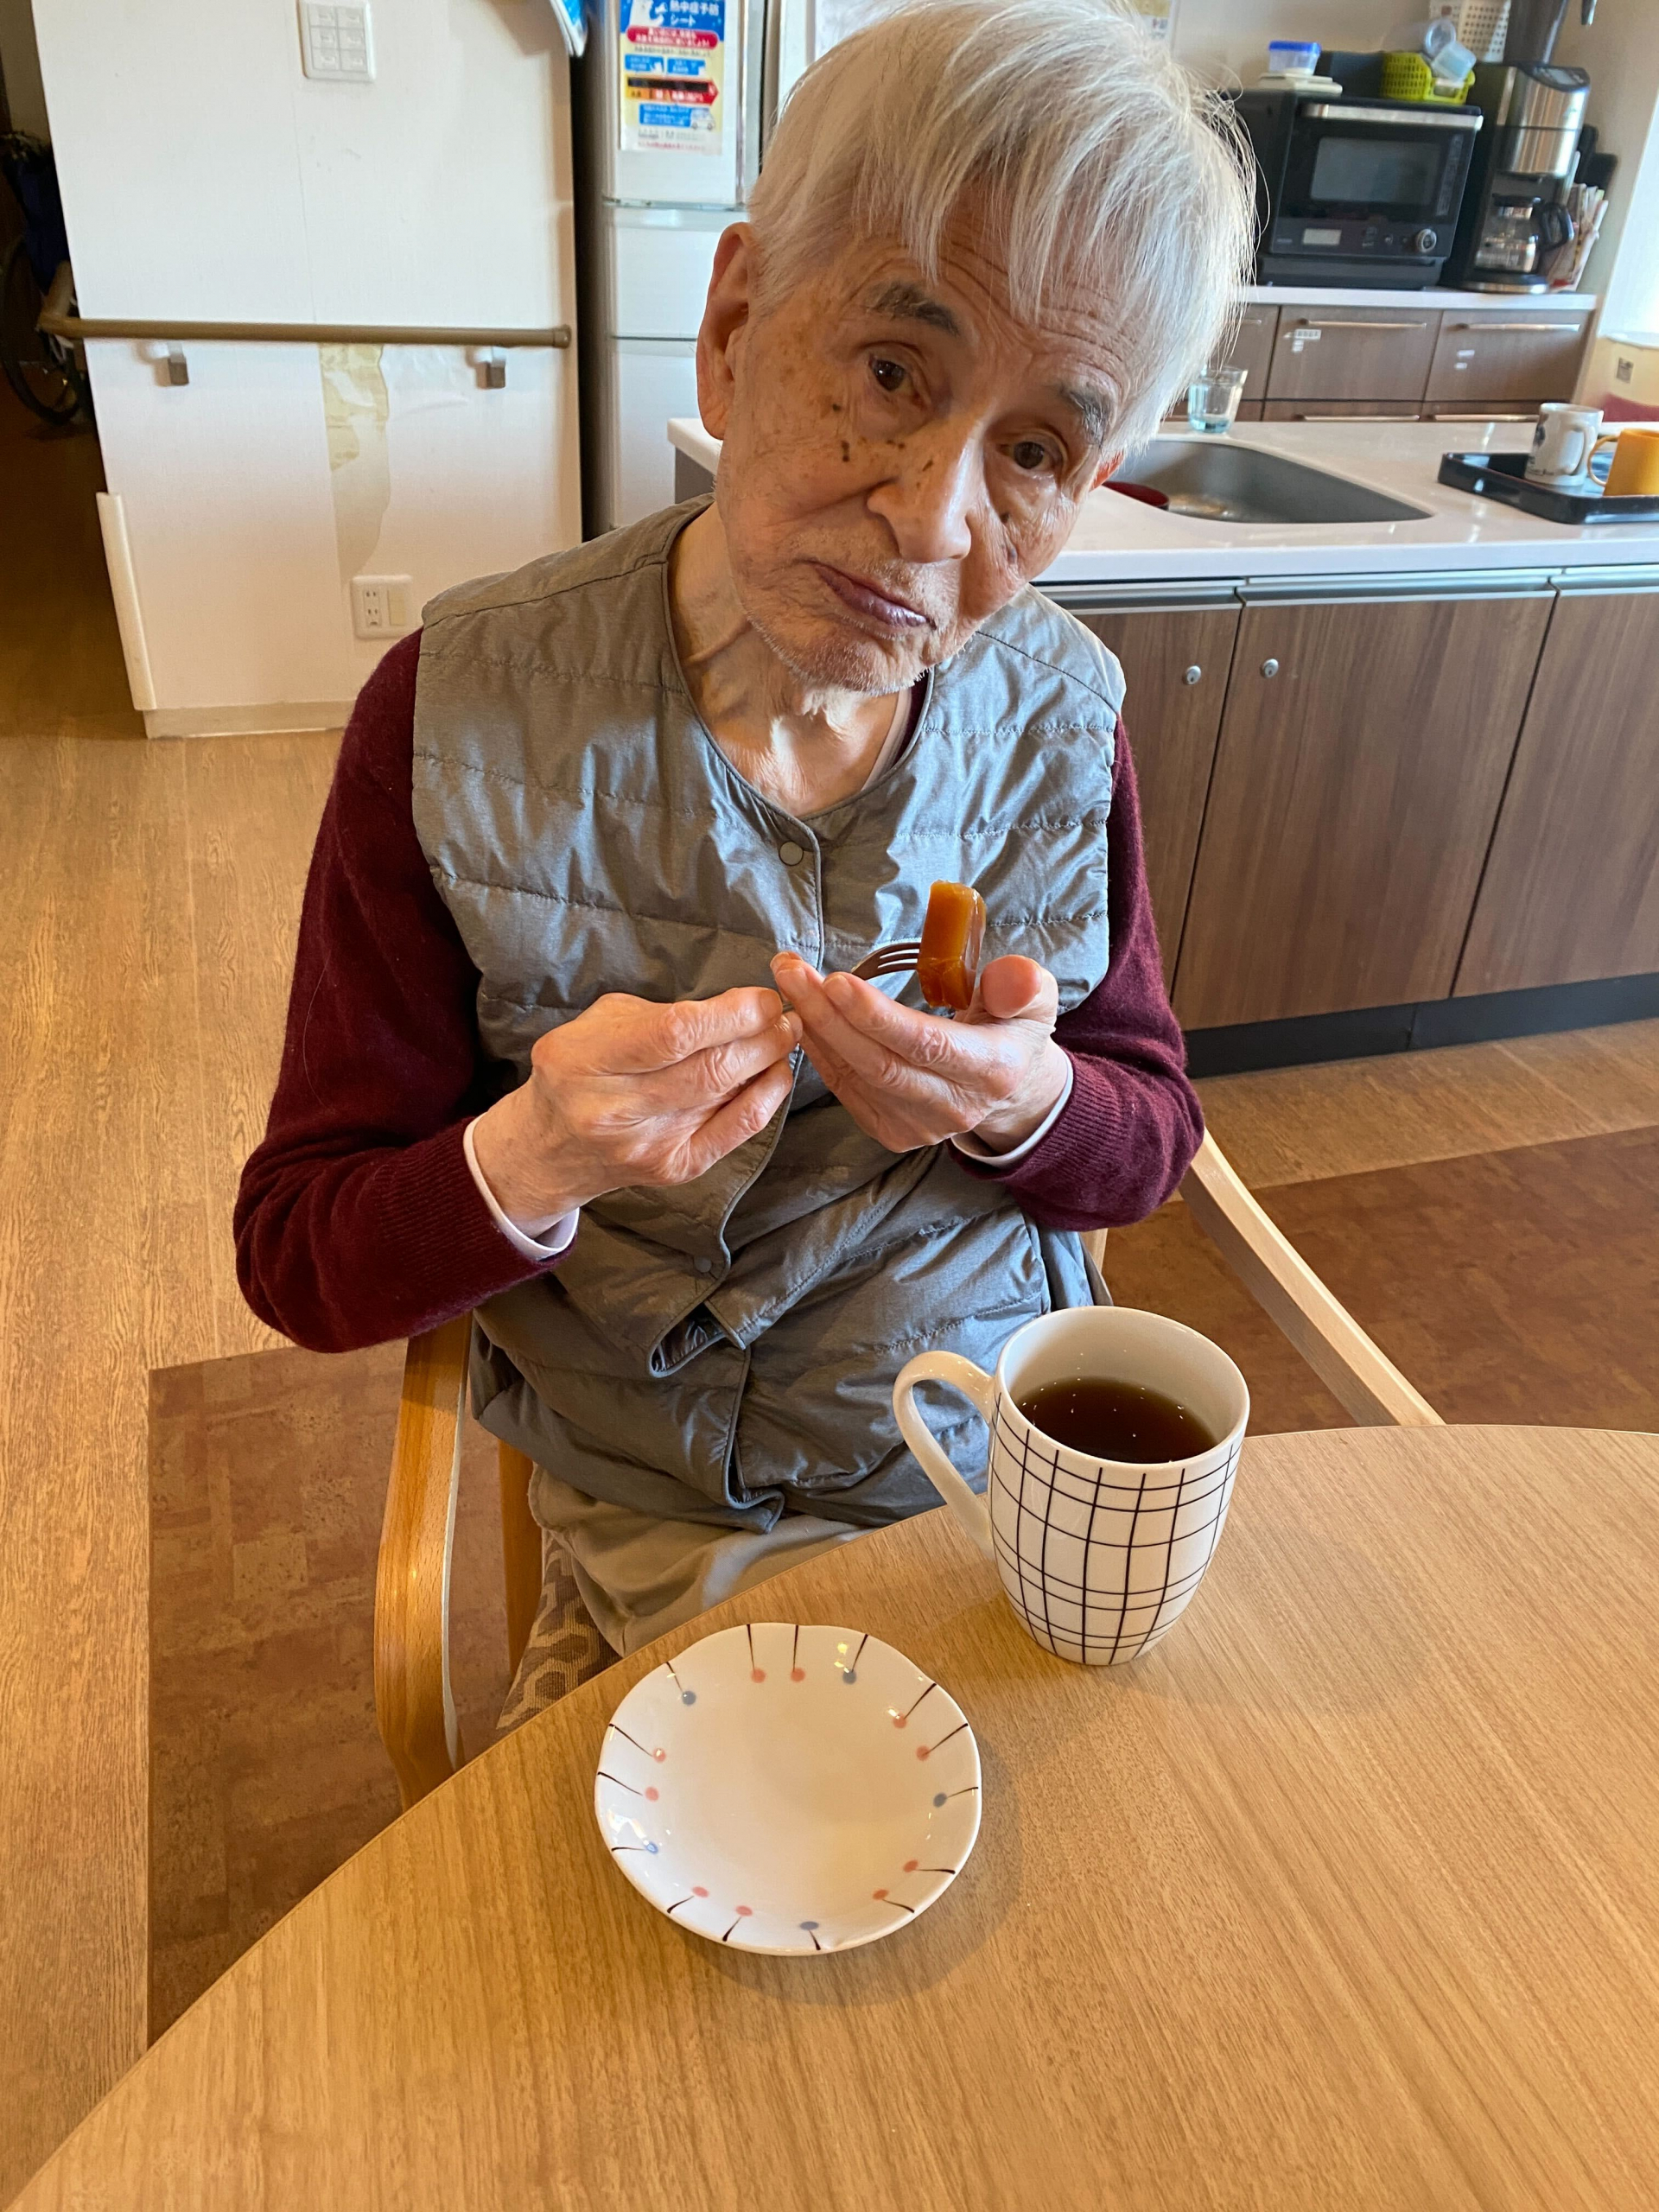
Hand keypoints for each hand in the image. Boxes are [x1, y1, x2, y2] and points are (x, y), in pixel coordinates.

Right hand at [471, 988, 800, 1223]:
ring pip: (725, 1095)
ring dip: (767, 1059)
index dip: (730, 1013)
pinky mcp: (674, 1169)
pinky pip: (735, 1131)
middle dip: (760, 1034)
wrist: (550, 1149)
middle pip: (708, 1067)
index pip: (674, 1034)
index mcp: (585, 1060)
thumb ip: (659, 1014)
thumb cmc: (578, 1070)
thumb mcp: (597, 1025)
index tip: (761, 997)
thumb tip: (732, 1007)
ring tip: (786, 1035)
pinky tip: (777, 1073)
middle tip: (785, 1014)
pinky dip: (766, 1098)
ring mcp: (646, 1144)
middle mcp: (614, 1107)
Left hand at [770, 952, 1068, 1155]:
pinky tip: (805, 1018)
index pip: (927, 1045)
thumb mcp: (1036, 1000)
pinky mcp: (894, 1132)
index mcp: (992, 1070)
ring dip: (816, 1028)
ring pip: (856, 1077)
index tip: (836, 981)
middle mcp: (955, 1107)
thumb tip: (1009, 977)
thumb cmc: (1012, 1029)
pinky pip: (847, 1089)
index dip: (877, 1016)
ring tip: (792, 983)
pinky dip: (821, 1052)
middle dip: (828, 1014)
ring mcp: (921, 1126)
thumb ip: (1024, 985)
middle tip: (792, 970)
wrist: (1007, 1090)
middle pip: (879, 1062)